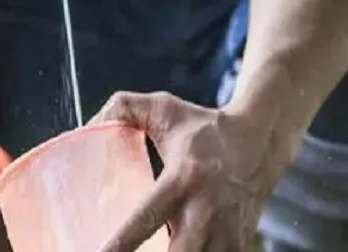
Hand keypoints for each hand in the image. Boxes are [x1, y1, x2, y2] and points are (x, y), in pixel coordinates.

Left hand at [91, 91, 298, 251]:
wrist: (261, 140)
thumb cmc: (206, 128)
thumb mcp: (165, 110)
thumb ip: (124, 109)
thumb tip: (86, 126)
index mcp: (182, 179)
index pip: (146, 218)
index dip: (121, 244)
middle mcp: (206, 211)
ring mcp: (226, 233)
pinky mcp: (238, 244)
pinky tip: (178, 249)